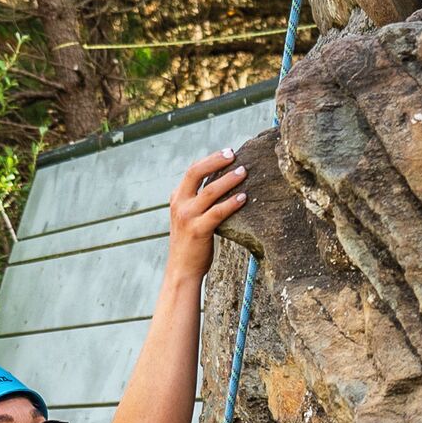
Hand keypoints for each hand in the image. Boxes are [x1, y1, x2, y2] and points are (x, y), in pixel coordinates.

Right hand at [167, 145, 249, 265]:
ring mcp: (187, 217)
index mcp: (177, 198)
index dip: (210, 159)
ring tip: (244, 172)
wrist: (181, 270)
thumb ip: (199, 202)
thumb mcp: (189, 217)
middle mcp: (179, 204)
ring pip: (209, 191)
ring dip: (228, 180)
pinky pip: (217, 212)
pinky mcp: (198, 230)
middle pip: (196, 173)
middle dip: (216, 160)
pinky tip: (244, 197)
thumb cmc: (191, 244)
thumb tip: (223, 185)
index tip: (227, 152)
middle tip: (234, 154)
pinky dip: (232, 203)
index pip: (192, 171)